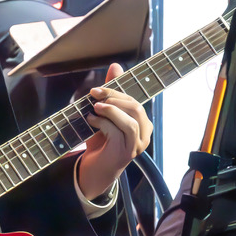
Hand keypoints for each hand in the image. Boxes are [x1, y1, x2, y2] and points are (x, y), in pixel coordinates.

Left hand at [77, 63, 151, 199]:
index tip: (97, 88)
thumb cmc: (100, 140)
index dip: (116, 91)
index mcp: (142, 123)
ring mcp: (137, 145)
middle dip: (113, 98)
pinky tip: (91, 121)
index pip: (134, 101)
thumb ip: (111, 93)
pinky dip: (103, 123)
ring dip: (111, 111)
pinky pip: (118, 132)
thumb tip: (116, 66)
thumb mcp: (104, 114)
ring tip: (94, 108)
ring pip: (131, 120)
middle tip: (93, 94)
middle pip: (135, 108)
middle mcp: (144, 134)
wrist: (93, 169)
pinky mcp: (126, 153)